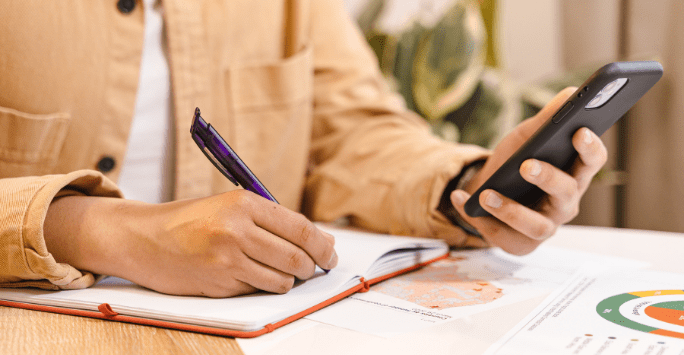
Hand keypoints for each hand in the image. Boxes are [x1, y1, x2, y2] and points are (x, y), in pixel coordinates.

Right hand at [44, 190, 337, 296]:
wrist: (142, 237)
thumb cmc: (191, 220)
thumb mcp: (231, 207)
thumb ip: (273, 222)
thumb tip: (320, 241)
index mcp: (244, 203)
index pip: (300, 229)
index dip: (323, 245)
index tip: (330, 254)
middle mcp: (237, 229)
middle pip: (297, 257)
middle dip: (311, 267)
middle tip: (314, 269)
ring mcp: (227, 259)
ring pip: (281, 280)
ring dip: (287, 280)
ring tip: (280, 273)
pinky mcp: (218, 283)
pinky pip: (257, 290)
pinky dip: (262, 287)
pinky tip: (251, 276)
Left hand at [450, 87, 607, 254]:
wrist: (489, 191)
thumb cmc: (516, 162)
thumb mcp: (526, 138)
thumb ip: (547, 119)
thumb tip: (569, 92)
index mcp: (574, 173)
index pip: (593, 161)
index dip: (590, 148)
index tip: (580, 130)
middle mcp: (566, 203)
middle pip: (566, 193)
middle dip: (547, 178)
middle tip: (526, 164)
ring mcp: (545, 227)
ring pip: (537, 226)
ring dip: (510, 210)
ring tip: (486, 194)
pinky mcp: (521, 244)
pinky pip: (502, 237)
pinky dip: (478, 219)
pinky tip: (461, 199)